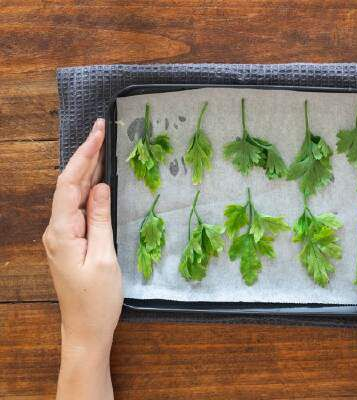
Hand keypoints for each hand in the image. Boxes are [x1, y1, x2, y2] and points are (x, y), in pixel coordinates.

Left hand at [43, 118, 121, 398]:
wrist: (85, 329)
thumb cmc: (98, 299)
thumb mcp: (105, 257)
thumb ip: (101, 219)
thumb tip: (101, 186)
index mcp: (62, 232)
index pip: (70, 183)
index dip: (84, 155)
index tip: (99, 132)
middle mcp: (56, 230)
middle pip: (68, 185)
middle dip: (85, 156)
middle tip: (102, 130)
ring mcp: (61, 236)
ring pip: (72, 195)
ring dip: (86, 170)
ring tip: (102, 146)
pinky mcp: (70, 242)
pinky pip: (78, 209)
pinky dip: (88, 190)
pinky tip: (98, 179)